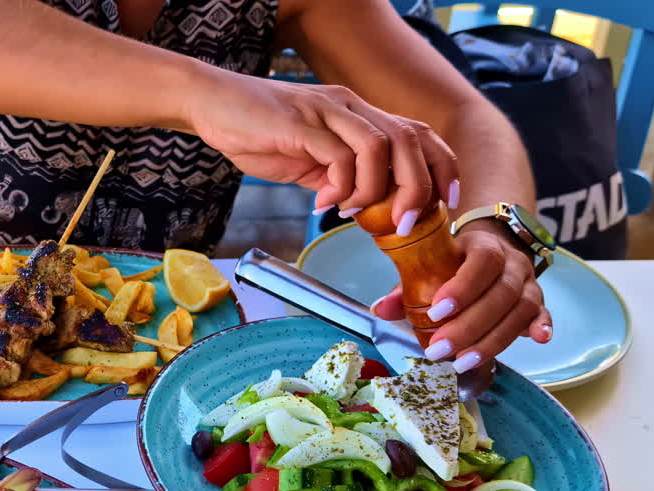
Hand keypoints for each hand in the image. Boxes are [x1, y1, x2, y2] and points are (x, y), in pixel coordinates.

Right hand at [185, 70, 459, 229]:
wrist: (212, 105)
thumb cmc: (256, 132)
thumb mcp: (307, 161)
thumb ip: (334, 179)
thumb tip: (357, 210)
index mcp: (357, 114)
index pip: (417, 134)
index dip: (439, 168)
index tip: (441, 204)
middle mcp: (349, 107)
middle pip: (410, 138)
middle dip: (417, 187)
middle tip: (403, 223)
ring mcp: (326, 112)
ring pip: (381, 146)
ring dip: (377, 189)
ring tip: (357, 213)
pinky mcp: (301, 123)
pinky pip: (338, 156)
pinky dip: (340, 186)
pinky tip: (323, 203)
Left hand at [371, 221, 552, 370]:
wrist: (490, 248)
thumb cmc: (453, 262)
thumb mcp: (429, 264)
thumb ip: (406, 286)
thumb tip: (381, 310)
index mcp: (484, 247)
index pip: (482, 262)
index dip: (463, 288)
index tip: (437, 311)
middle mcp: (512, 264)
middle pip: (500, 294)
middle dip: (469, 326)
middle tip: (439, 350)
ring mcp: (528, 283)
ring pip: (520, 311)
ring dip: (492, 341)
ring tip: (461, 363)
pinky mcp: (538, 302)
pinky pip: (544, 313)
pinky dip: (541, 326)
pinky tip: (538, 340)